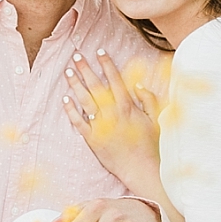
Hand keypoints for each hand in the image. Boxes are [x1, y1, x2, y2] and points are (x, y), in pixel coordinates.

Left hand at [62, 49, 161, 189]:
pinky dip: (71, 111)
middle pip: (96, 86)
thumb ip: (148, 100)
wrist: (141, 169)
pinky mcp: (93, 140)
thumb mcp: (156, 119)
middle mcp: (112, 114)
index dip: (107, 64)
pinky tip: (65, 99)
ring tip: (68, 72)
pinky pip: (79, 123)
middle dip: (86, 69)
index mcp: (128, 107)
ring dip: (75, 85)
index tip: (100, 52)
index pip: (115, 80)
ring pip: (85, 101)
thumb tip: (137, 85)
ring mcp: (101, 126)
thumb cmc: (151, 146)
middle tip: (76, 56)